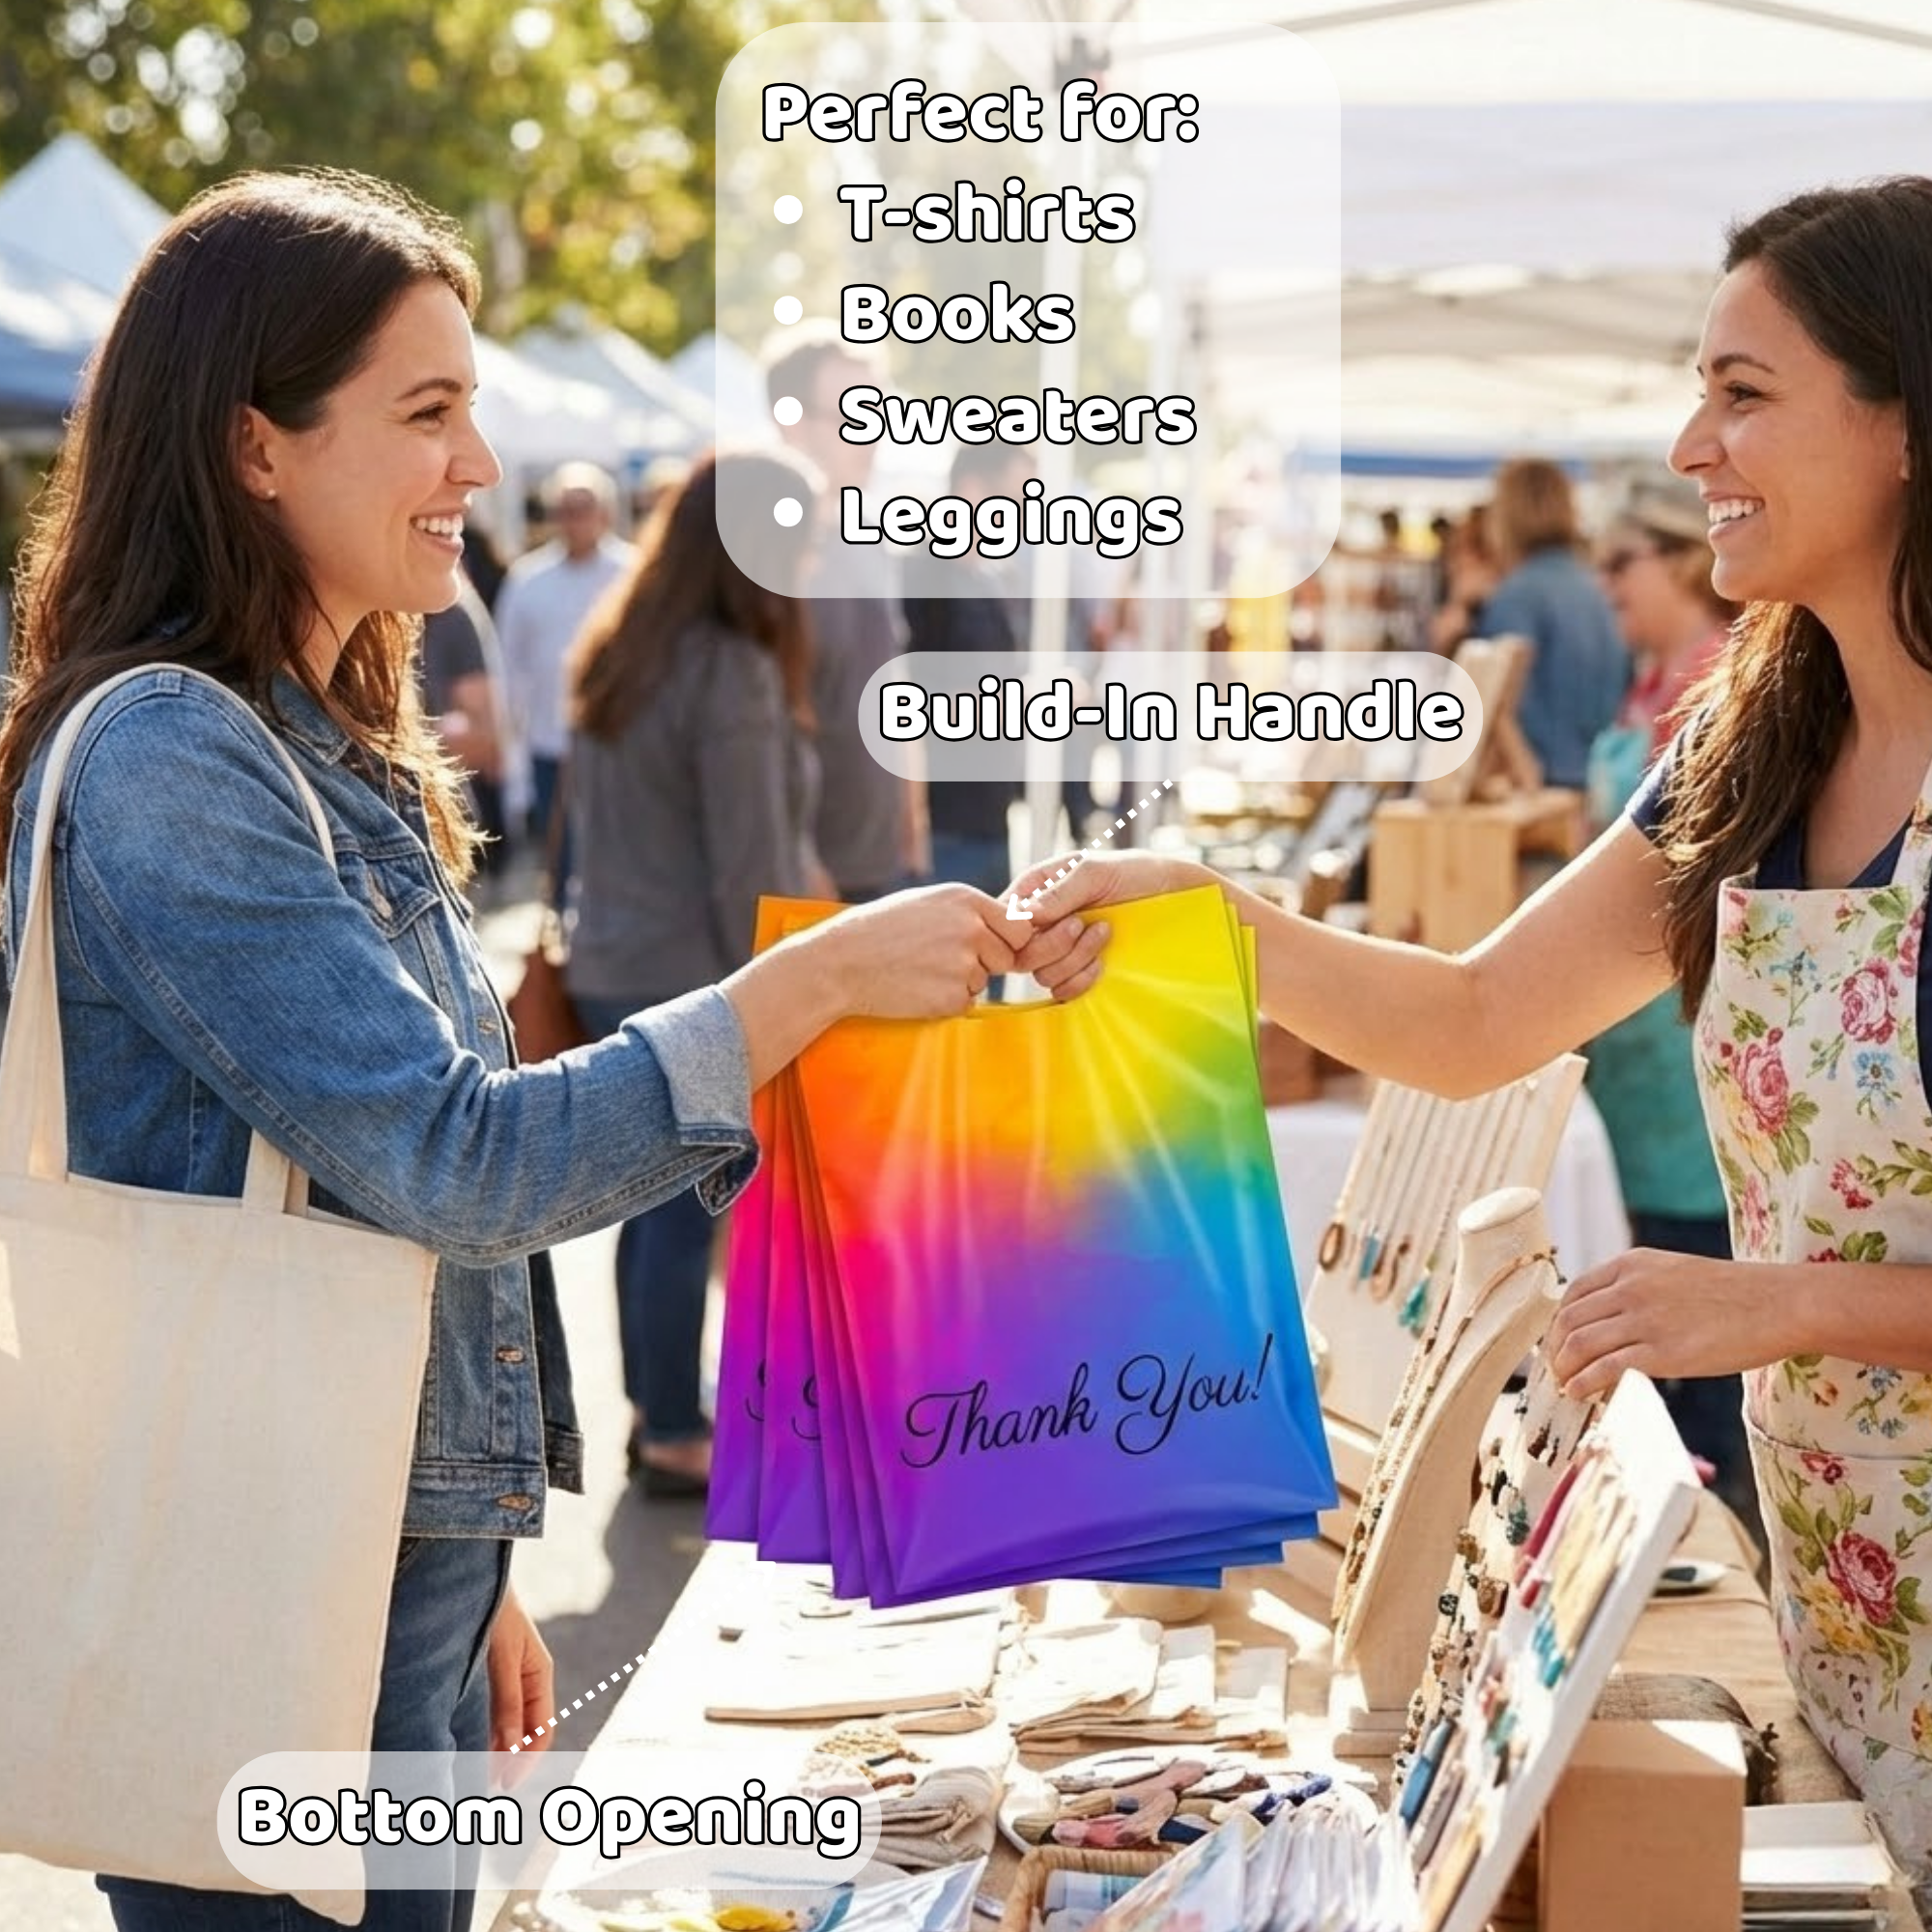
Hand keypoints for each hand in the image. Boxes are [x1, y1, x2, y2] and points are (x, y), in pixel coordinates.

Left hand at [486, 1584, 553, 1782]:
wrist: (471, 1573)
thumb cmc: (493, 1609)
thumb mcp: (503, 1656)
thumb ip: (508, 1701)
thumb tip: (511, 1747)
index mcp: (540, 1674)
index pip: (542, 1731)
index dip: (525, 1762)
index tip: (503, 1786)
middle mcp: (527, 1680)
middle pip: (525, 1733)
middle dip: (509, 1763)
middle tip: (484, 1790)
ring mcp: (509, 1678)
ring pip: (507, 1726)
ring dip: (494, 1751)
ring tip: (472, 1775)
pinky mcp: (490, 1675)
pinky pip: (493, 1714)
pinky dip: (484, 1734)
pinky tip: (465, 1745)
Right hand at [814, 883, 1016, 1017]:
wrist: (842, 962)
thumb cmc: (880, 929)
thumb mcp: (928, 902)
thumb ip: (969, 912)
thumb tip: (1009, 925)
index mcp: (967, 900)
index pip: (1020, 926)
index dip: (1008, 940)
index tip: (991, 946)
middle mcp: (972, 930)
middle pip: (1007, 957)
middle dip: (988, 963)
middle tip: (945, 961)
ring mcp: (964, 965)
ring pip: (984, 981)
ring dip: (961, 982)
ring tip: (921, 970)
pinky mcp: (953, 998)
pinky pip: (966, 1003)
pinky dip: (946, 1001)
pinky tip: (916, 987)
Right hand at [1006, 851, 1205, 999]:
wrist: (1174, 897)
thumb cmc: (1136, 873)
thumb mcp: (1096, 871)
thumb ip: (1060, 890)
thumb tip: (1026, 915)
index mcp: (1036, 891)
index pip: (1005, 919)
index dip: (1019, 930)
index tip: (1054, 919)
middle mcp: (1042, 923)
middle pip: (1020, 953)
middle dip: (1053, 944)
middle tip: (1083, 923)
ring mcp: (1059, 951)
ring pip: (1041, 974)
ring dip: (1074, 958)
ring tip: (1104, 933)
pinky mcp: (1078, 974)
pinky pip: (1062, 991)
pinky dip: (1081, 981)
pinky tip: (1102, 963)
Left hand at [1545, 1248, 1799, 1399]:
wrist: (1778, 1304)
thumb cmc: (1735, 1293)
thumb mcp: (1674, 1273)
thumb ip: (1639, 1288)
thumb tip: (1611, 1320)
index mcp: (1632, 1264)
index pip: (1575, 1292)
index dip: (1559, 1321)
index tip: (1557, 1340)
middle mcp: (1630, 1287)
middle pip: (1570, 1319)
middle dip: (1555, 1347)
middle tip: (1555, 1367)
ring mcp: (1644, 1319)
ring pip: (1580, 1344)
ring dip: (1564, 1367)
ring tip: (1565, 1383)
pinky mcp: (1661, 1353)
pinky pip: (1604, 1369)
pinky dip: (1583, 1382)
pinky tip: (1579, 1393)